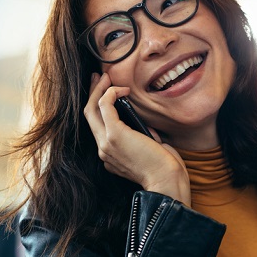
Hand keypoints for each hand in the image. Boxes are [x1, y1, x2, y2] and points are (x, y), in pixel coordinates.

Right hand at [84, 72, 191, 205]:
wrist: (167, 181)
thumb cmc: (165, 168)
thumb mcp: (150, 151)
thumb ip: (142, 139)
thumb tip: (144, 128)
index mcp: (110, 155)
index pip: (98, 128)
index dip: (99, 108)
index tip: (106, 93)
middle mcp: (103, 150)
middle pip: (89, 116)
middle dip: (92, 94)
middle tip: (98, 77)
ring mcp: (106, 143)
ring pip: (92, 109)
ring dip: (99, 90)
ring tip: (106, 76)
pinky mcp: (114, 135)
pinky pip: (105, 106)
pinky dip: (111, 93)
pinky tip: (122, 88)